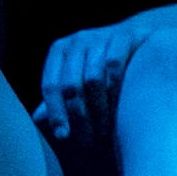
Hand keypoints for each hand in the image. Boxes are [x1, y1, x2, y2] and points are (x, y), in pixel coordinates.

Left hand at [34, 18, 161, 140]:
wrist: (139, 40)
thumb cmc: (102, 66)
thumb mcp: (78, 79)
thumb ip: (59, 98)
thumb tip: (37, 119)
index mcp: (58, 50)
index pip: (50, 85)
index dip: (55, 113)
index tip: (63, 137)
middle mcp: (77, 40)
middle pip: (71, 85)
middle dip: (78, 117)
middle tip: (87, 141)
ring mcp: (101, 35)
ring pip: (92, 79)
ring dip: (98, 109)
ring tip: (104, 131)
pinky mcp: (125, 34)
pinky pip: (114, 65)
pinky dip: (115, 89)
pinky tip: (120, 108)